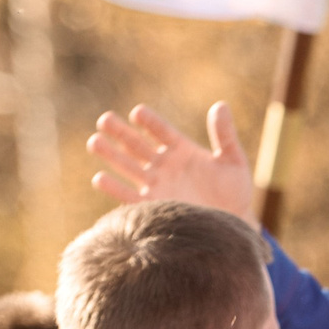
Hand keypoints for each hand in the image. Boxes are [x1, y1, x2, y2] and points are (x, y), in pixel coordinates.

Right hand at [89, 102, 256, 220]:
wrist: (232, 223)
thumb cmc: (234, 191)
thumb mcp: (233, 161)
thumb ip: (225, 136)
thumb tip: (221, 105)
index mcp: (180, 149)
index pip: (161, 131)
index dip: (150, 122)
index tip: (138, 113)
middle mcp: (163, 164)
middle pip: (138, 144)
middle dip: (121, 132)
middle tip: (104, 120)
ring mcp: (156, 184)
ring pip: (128, 166)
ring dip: (111, 155)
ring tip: (94, 142)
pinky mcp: (153, 205)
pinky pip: (130, 196)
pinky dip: (115, 188)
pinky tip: (99, 178)